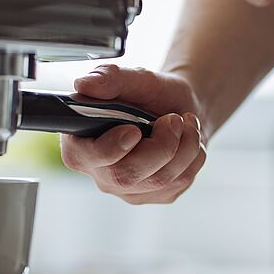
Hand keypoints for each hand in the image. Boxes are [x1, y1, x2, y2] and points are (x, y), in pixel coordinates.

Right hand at [59, 65, 206, 203]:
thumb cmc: (149, 94)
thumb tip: (84, 85)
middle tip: (174, 119)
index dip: (109, 148)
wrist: (178, 109)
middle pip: (126, 175)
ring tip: (183, 121)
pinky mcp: (156, 195)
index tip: (133, 130)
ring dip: (183, 145)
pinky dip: (192, 155)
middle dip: (160, 145)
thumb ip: (108, 78)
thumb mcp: (133, 78)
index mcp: (81, 143)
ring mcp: (129, 189)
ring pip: (160, 180)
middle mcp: (101, 172)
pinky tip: (186, 139)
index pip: (85, 157)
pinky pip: (179, 182)